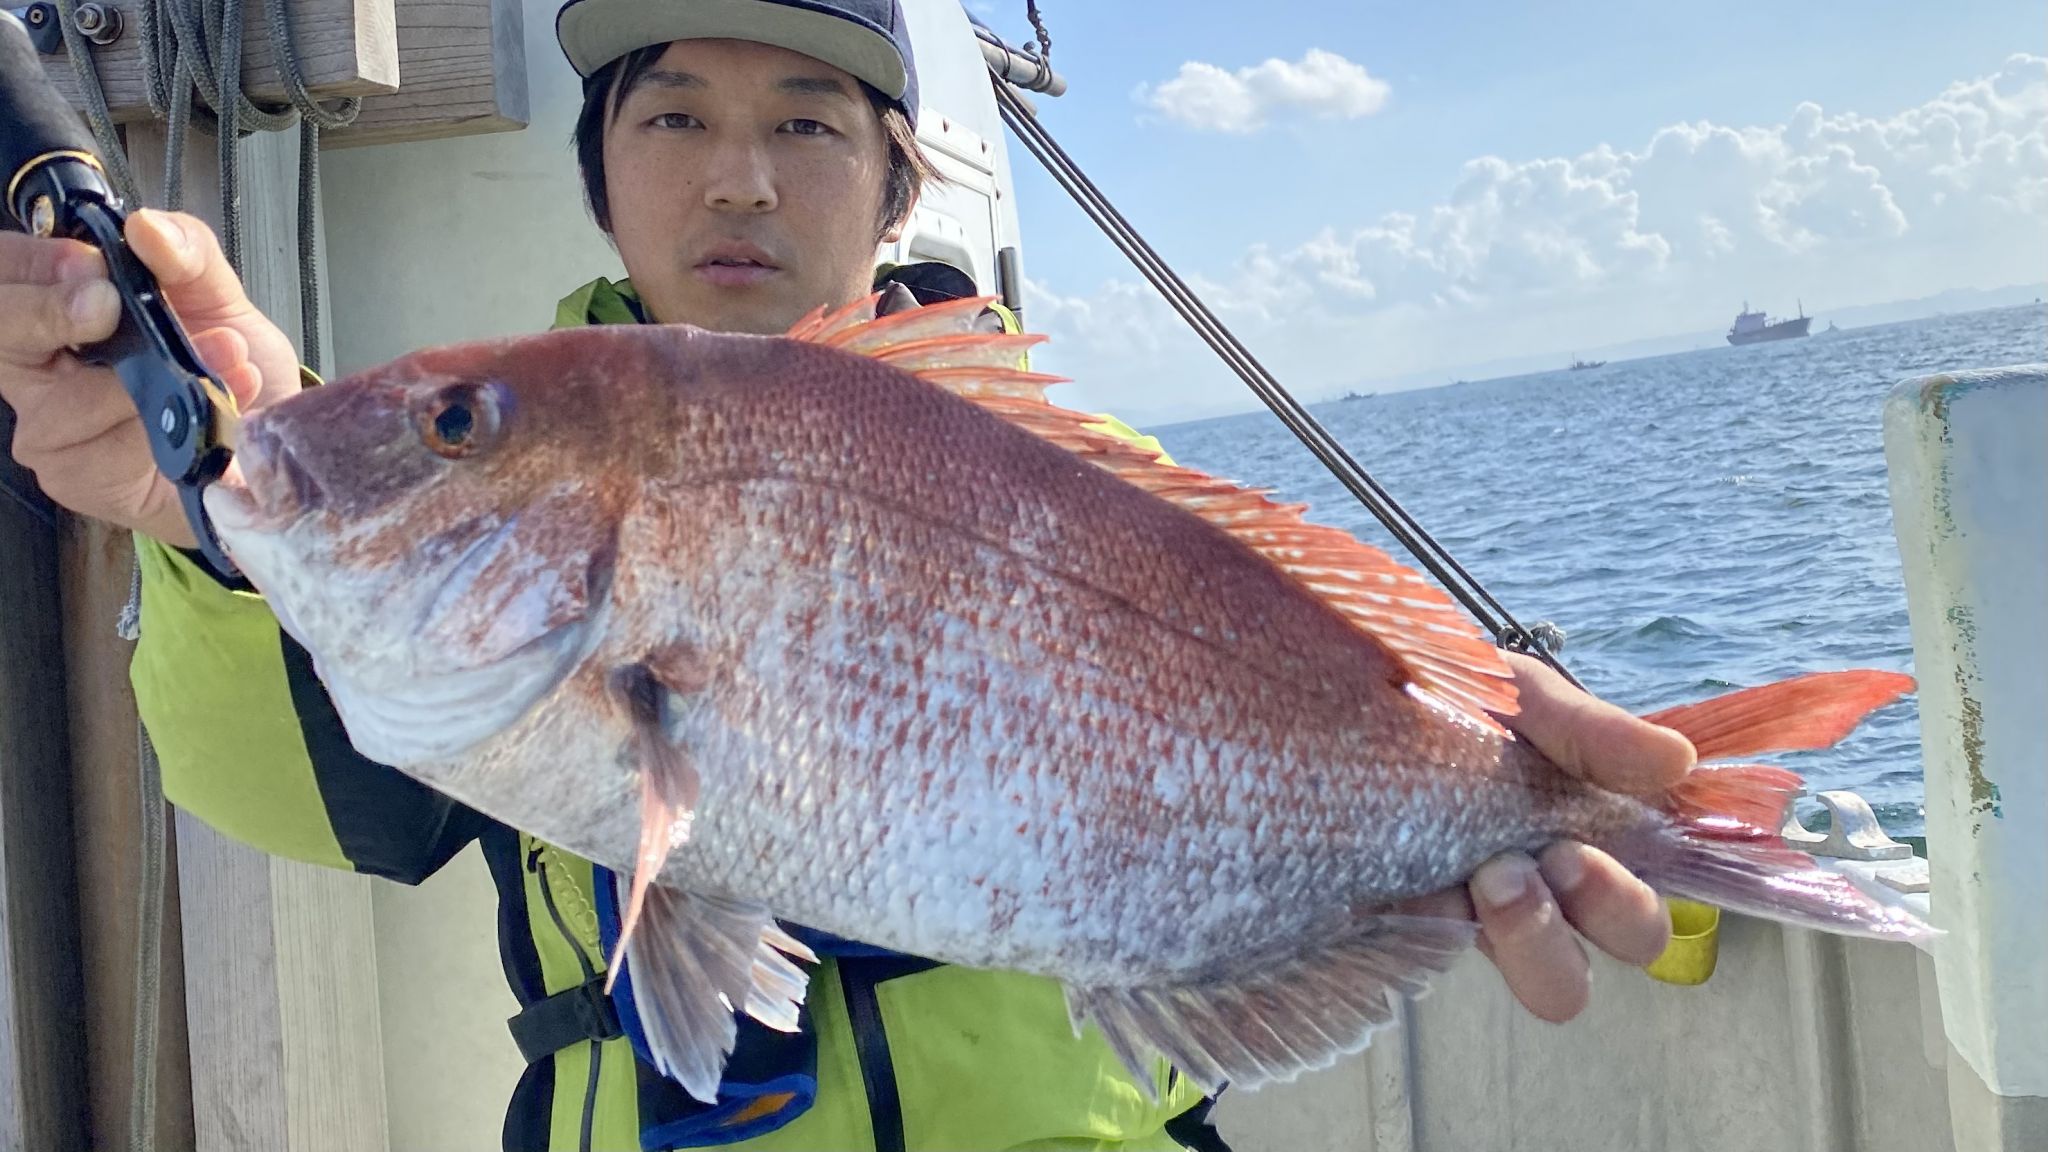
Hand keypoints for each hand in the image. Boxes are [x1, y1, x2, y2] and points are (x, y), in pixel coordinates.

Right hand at [0, 209, 302, 548]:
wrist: (265, 446)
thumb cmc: (224, 368)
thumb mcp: (219, 297)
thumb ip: (188, 254)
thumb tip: (148, 227)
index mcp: (57, 309)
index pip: (6, 273)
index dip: (36, 262)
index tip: (92, 262)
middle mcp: (38, 367)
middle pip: (4, 333)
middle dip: (52, 313)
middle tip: (110, 304)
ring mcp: (50, 426)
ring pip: (66, 400)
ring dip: (150, 379)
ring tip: (221, 359)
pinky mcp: (79, 476)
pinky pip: (110, 449)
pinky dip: (168, 428)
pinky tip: (211, 416)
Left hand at [1397, 651, 1697, 1021]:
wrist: (1353, 694)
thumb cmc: (1450, 695)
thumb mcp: (1519, 695)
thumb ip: (1589, 730)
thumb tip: (1676, 762)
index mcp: (1594, 830)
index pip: (1655, 893)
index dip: (1642, 893)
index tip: (1590, 845)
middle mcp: (1557, 885)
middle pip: (1632, 943)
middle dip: (1609, 906)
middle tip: (1556, 857)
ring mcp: (1492, 911)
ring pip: (1558, 985)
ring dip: (1539, 936)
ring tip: (1493, 877)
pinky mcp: (1421, 927)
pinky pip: (1454, 961)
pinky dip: (1445, 927)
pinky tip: (1418, 889)